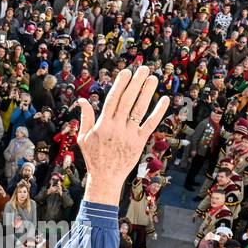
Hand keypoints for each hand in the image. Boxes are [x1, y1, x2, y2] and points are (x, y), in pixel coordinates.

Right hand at [76, 66, 169, 203]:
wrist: (105, 178)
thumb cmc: (93, 157)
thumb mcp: (83, 137)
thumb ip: (85, 118)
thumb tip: (82, 100)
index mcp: (103, 124)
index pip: (113, 99)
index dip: (120, 84)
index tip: (126, 71)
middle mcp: (116, 128)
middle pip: (128, 100)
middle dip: (136, 83)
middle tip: (143, 68)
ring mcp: (129, 135)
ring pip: (139, 109)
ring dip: (147, 92)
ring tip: (153, 78)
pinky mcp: (139, 142)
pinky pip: (150, 124)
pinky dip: (158, 112)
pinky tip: (165, 100)